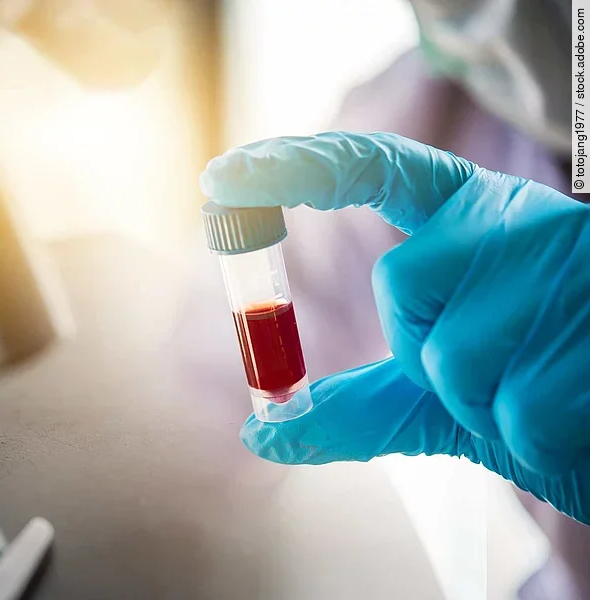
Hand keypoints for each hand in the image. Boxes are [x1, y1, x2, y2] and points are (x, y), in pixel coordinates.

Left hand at [200, 132, 589, 524]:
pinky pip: (508, 411)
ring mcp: (563, 269)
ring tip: (546, 381)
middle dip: (429, 349)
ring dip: (484, 400)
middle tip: (499, 361)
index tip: (224, 173)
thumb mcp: (446, 392)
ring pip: (450, 357)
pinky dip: (530, 433)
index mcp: (478, 216)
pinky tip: (573, 405)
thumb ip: (358, 403)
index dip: (297, 166)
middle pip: (401, 288)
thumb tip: (259, 430)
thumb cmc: (542, 389)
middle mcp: (518, 222)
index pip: (377, 170)